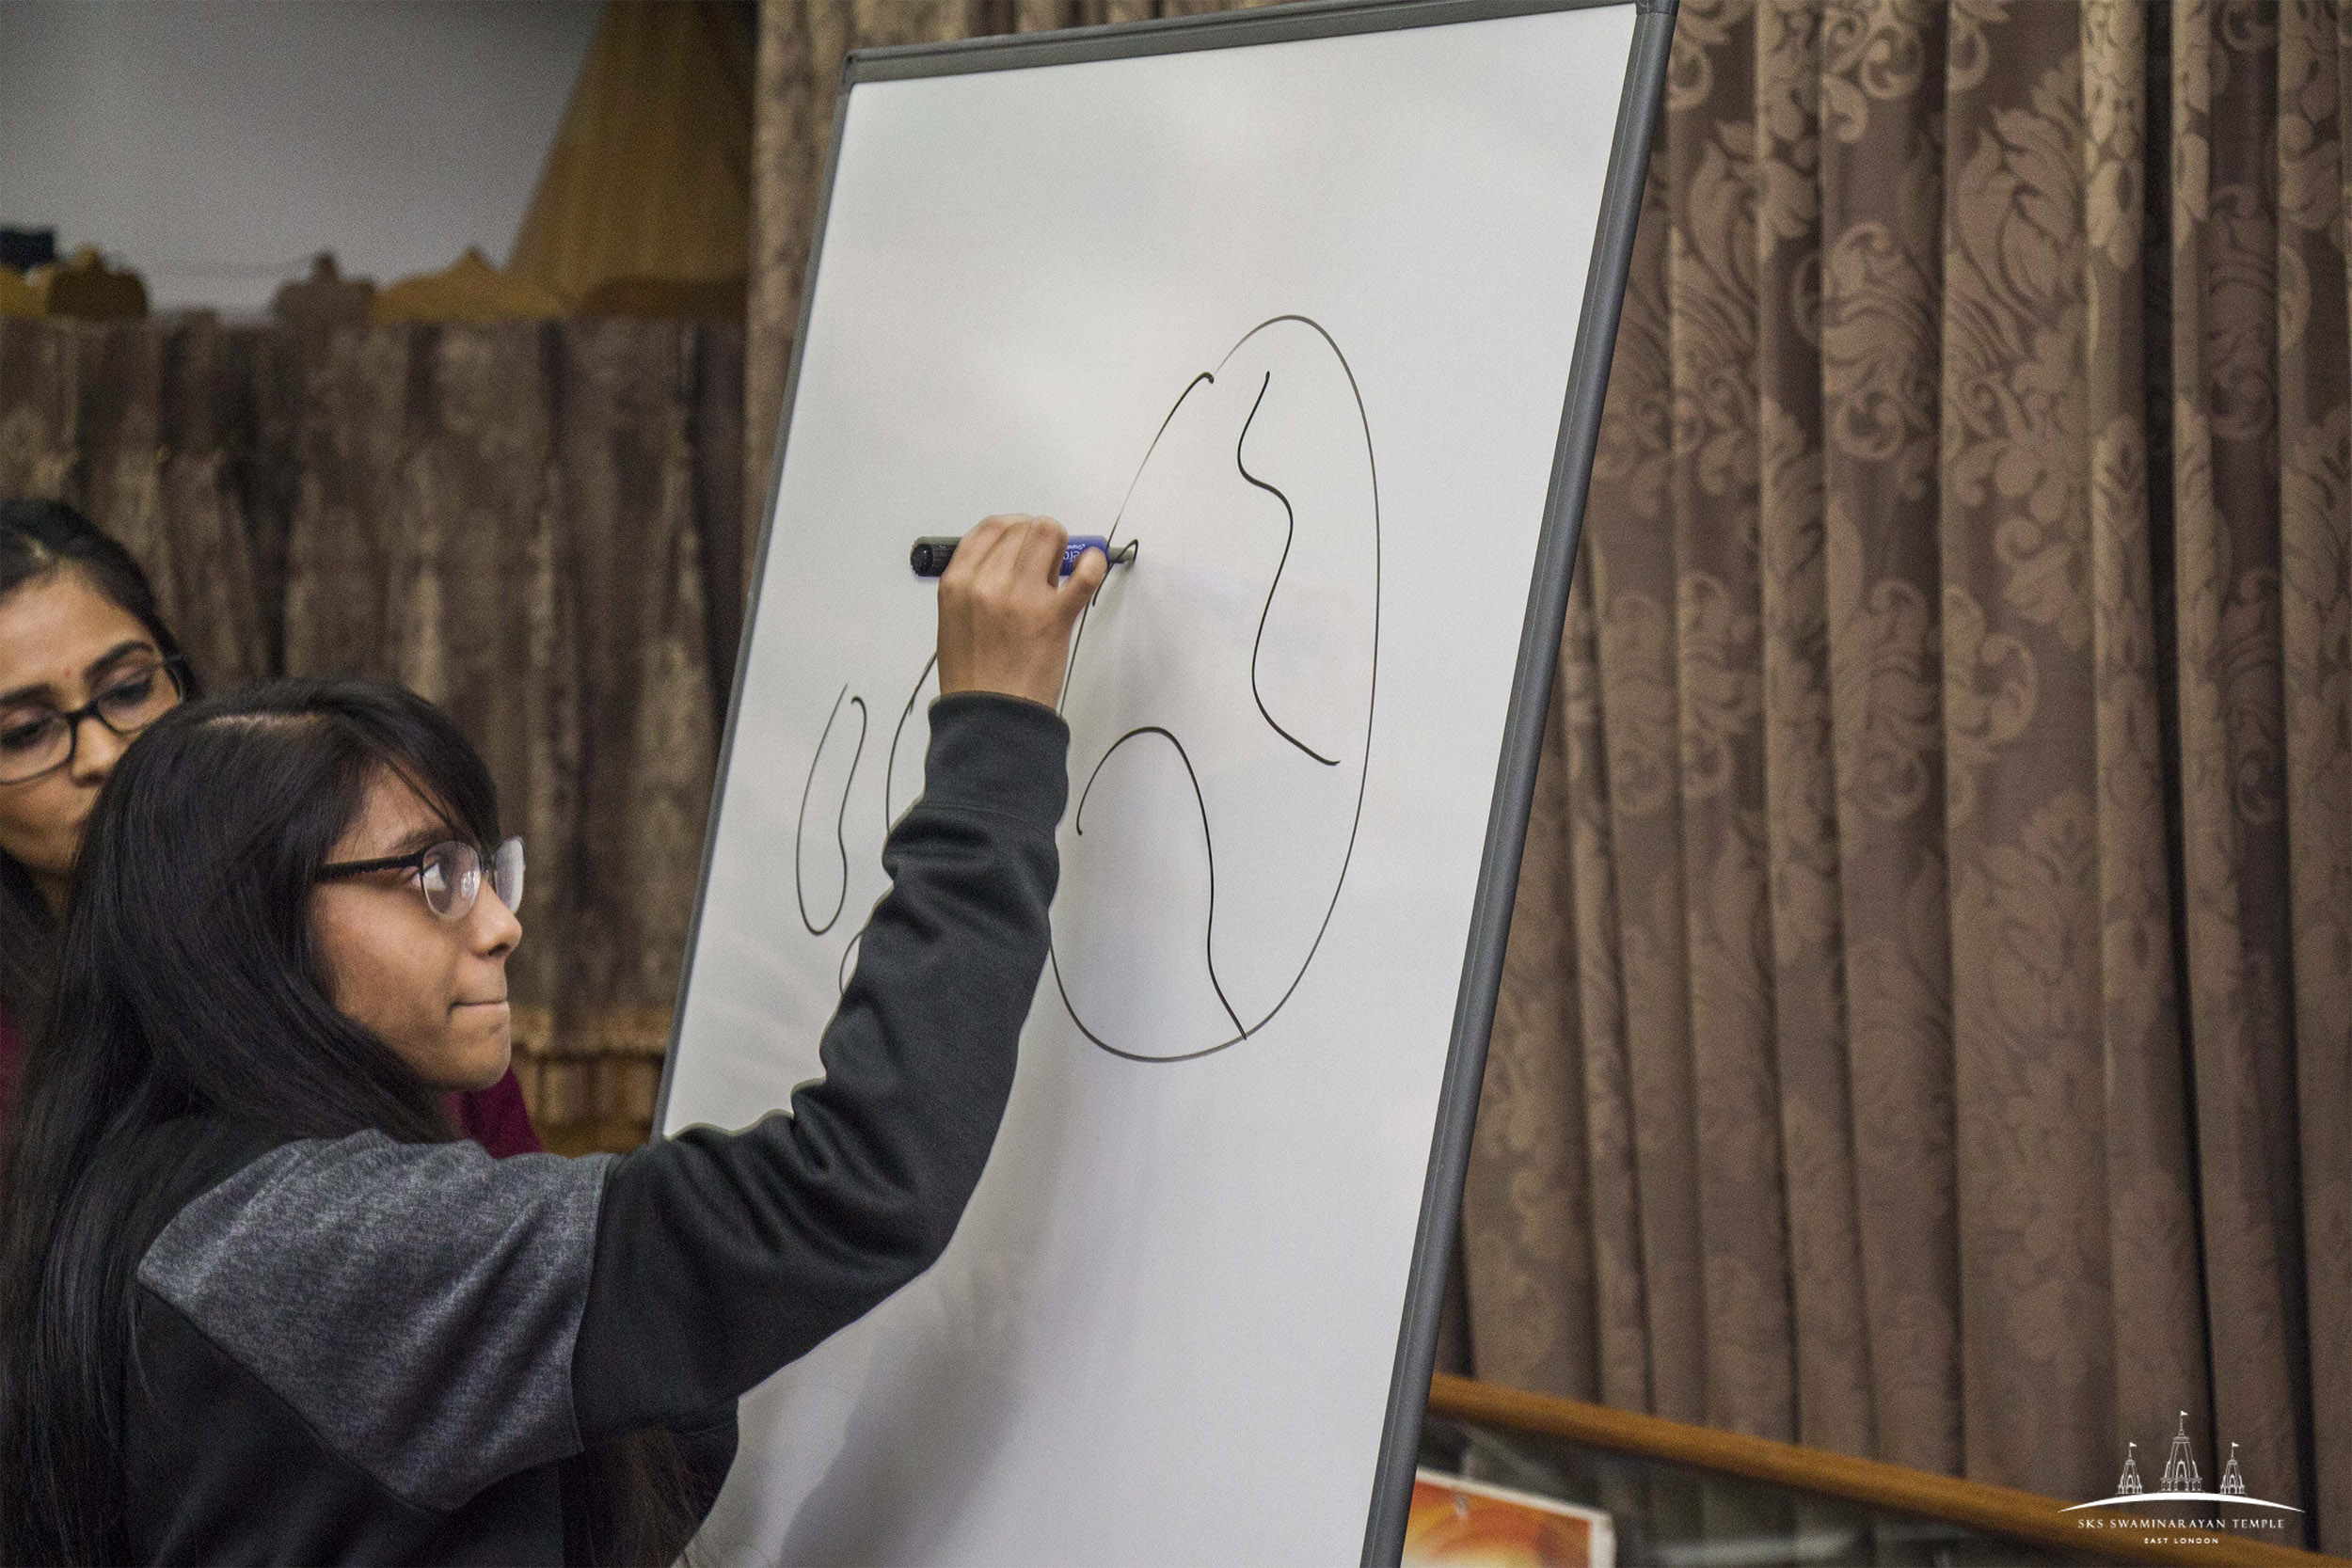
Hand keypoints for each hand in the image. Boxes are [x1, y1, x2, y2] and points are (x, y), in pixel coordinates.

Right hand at [935, 514, 1108, 709]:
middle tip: (1045, 560)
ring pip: (1050, 536)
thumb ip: (975, 585)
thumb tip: (1009, 556)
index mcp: (958, 583)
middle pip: (1023, 527)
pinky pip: (1084, 573)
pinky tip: (1091, 567)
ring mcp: (1022, 598)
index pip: (990, 528)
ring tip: (1062, 569)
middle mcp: (987, 584)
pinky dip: (1094, 563)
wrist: (990, 719)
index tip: (1023, 538)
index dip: (1013, 527)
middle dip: (1039, 538)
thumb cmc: (974, 677)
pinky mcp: (1054, 617)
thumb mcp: (955, 620)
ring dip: (1062, 546)